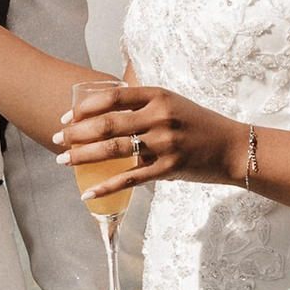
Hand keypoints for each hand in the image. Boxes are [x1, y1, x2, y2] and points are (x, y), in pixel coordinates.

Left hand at [52, 77, 244, 194]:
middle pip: (107, 124)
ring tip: (62, 161)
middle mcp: (160, 117)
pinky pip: (130, 179)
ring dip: (83, 156)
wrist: (233, 147)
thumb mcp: (172, 103)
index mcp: (158, 96)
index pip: (112, 97)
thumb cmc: (198, 124)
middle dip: (76, 133)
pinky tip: (87, 193)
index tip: (65, 117)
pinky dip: (106, 187)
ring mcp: (164, 143)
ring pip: (114, 150)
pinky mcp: (169, 168)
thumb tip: (106, 108)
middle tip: (56, 139)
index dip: (84, 107)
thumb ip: (143, 103)